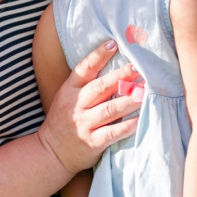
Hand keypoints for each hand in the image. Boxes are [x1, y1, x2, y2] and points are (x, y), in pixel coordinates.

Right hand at [37, 40, 144, 174]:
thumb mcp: (67, 97)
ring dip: (129, 100)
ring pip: (110, 109)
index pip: (84, 69)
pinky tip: (140, 119)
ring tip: (145, 92)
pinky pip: (113, 133)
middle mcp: (76, 105)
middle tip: (139, 67)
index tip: (114, 43)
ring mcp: (84, 124)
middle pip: (101, 87)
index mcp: (69, 90)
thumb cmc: (64, 120)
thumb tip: (116, 68)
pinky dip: (127, 126)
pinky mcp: (92, 142)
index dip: (98, 55)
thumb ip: (86, 84)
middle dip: (121, 76)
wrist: (51, 152)